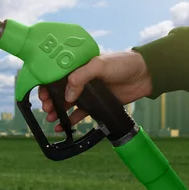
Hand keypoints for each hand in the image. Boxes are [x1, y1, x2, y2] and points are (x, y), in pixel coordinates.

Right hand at [38, 50, 152, 131]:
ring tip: (51, 118)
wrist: (145, 74)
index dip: (47, 85)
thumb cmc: (123, 63)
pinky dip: (72, 121)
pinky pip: (81, 114)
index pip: (57, 76)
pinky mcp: (97, 104)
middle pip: (60, 92)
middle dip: (51, 101)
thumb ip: (81, 77)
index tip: (43, 94)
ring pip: (68, 104)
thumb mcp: (99, 65)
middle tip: (47, 108)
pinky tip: (64, 126)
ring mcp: (89, 93)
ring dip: (58, 112)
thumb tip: (68, 94)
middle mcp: (81, 80)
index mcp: (78, 67)